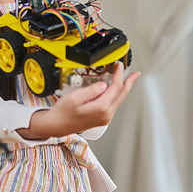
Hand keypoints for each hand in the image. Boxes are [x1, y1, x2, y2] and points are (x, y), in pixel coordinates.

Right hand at [18, 62, 140, 138]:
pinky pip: (113, 104)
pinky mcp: (102, 119)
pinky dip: (116, 95)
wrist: (56, 126)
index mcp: (101, 108)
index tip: (118, 65)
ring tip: (128, 80)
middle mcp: (106, 115)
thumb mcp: (75, 98)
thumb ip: (91, 90)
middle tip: (136, 74)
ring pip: (118, 100)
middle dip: (129, 82)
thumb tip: (103, 84)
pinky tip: (115, 90)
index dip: (119, 74)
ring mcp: (105, 118)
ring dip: (123, 88)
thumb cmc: (63, 112)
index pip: (115, 88)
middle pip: (122, 95)